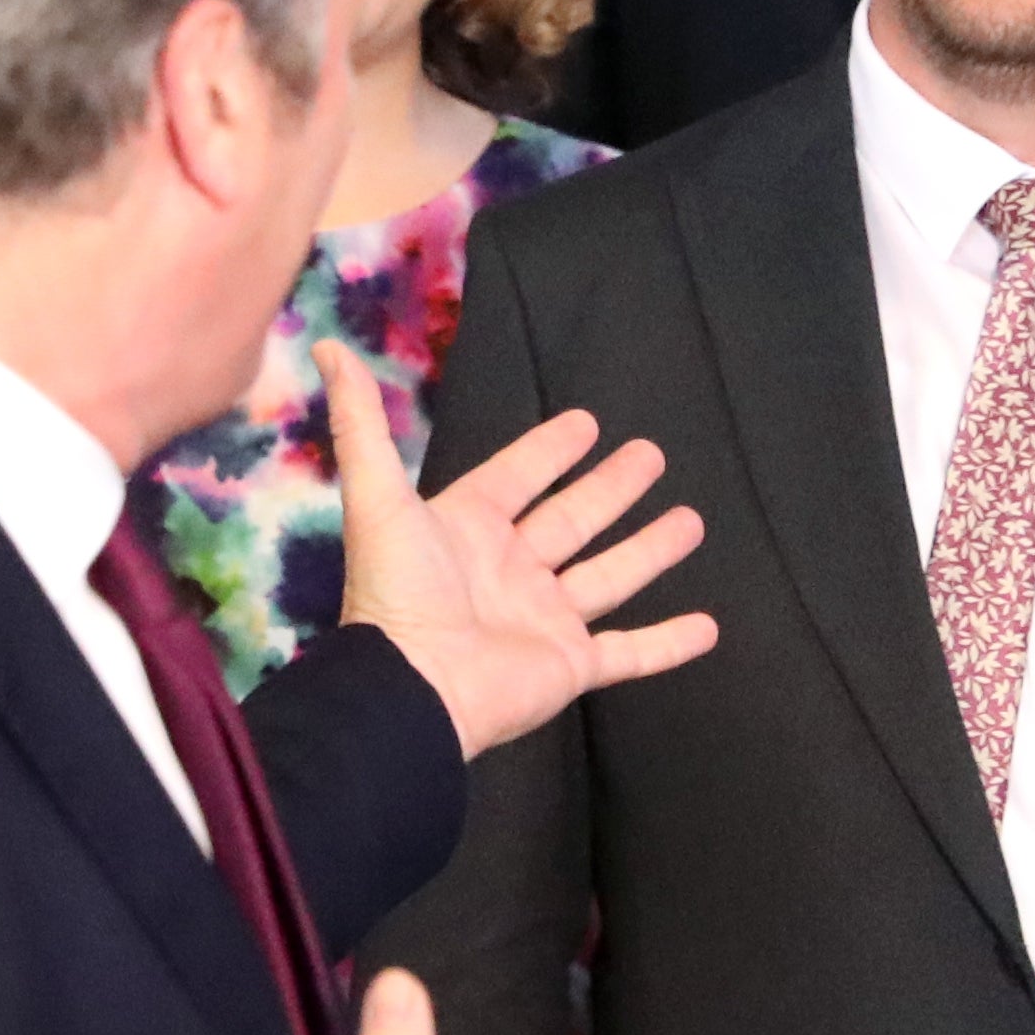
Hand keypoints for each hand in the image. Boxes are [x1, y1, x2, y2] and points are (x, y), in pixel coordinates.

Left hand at [324, 348, 714, 755]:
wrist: (413, 687)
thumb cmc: (397, 593)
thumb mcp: (376, 497)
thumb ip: (359, 423)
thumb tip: (325, 348)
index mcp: (467, 530)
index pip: (515, 479)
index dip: (547, 452)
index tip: (586, 423)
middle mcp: (510, 572)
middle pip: (572, 520)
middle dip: (611, 489)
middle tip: (652, 455)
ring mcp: (544, 620)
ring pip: (608, 577)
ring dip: (649, 550)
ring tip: (692, 520)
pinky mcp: (571, 665)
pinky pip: (630, 653)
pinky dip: (669, 643)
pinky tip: (708, 627)